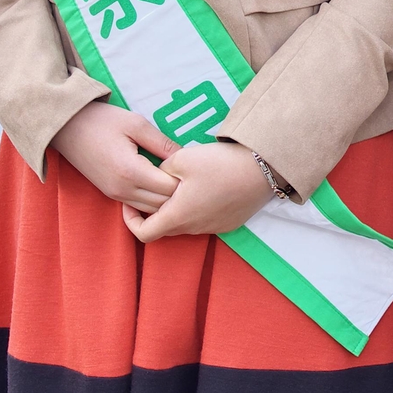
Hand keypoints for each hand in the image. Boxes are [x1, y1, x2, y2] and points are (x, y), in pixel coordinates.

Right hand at [51, 101, 178, 213]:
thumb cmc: (103, 121)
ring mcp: (115, 195)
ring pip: (151, 209)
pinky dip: (151, 198)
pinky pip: (138, 205)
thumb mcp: (137, 124)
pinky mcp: (111, 194)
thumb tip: (186, 157)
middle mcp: (123, 190)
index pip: (170, 189)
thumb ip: (163, 143)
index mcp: (131, 171)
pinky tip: (157, 181)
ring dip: (165, 197)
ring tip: (172, 176)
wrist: (67, 127)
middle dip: (177, 191)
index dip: (183, 178)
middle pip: (163, 205)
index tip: (189, 164)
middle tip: (185, 172)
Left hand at [122, 141, 272, 243]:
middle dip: (153, 211)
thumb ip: (160, 170)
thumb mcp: (181, 158)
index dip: (130, 221)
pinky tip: (203, 187)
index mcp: (178, 215)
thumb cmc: (220, 163)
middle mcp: (194, 228)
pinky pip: (203, 220)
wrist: (262, 169)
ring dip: (176, 209)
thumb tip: (156, 175)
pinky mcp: (228, 223)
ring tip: (180, 184)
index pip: (144, 234)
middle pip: (164, 228)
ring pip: (184, 224)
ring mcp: (213, 227)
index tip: (129, 204)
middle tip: (152, 188)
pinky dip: (195, 209)